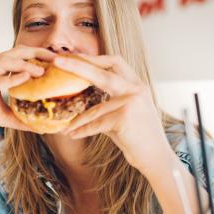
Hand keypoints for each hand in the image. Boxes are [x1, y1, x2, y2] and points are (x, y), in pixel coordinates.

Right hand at [0, 46, 56, 147]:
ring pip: (4, 63)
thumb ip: (21, 118)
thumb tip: (41, 127)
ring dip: (24, 65)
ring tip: (42, 70)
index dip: (37, 55)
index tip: (56, 59)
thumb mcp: (4, 117)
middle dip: (35, 54)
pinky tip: (24, 79)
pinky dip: (10, 79)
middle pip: (14, 53)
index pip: (19, 56)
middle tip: (55, 58)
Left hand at [53, 54, 171, 173]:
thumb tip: (83, 98)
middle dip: (77, 65)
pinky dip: (83, 131)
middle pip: (102, 72)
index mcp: (137, 85)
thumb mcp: (126, 113)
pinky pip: (96, 124)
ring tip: (65, 128)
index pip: (114, 62)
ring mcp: (131, 102)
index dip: (93, 58)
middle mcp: (135, 90)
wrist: (156, 157)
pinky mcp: (124, 117)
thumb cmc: (139, 137)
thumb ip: (109, 102)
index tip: (74, 56)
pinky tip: (71, 135)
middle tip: (57, 61)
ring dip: (78, 121)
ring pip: (95, 109)